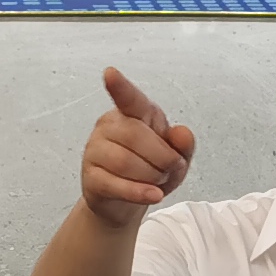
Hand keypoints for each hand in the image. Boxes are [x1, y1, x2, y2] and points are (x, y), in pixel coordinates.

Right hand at [80, 68, 193, 228]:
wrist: (126, 202)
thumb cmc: (151, 170)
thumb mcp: (177, 158)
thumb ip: (184, 145)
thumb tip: (182, 133)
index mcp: (132, 114)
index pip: (128, 98)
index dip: (120, 87)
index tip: (110, 74)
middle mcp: (108, 126)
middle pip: (135, 136)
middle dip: (162, 158)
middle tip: (168, 170)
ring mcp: (95, 151)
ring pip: (124, 161)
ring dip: (151, 177)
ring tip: (157, 182)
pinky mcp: (90, 178)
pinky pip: (115, 184)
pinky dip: (138, 192)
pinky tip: (153, 195)